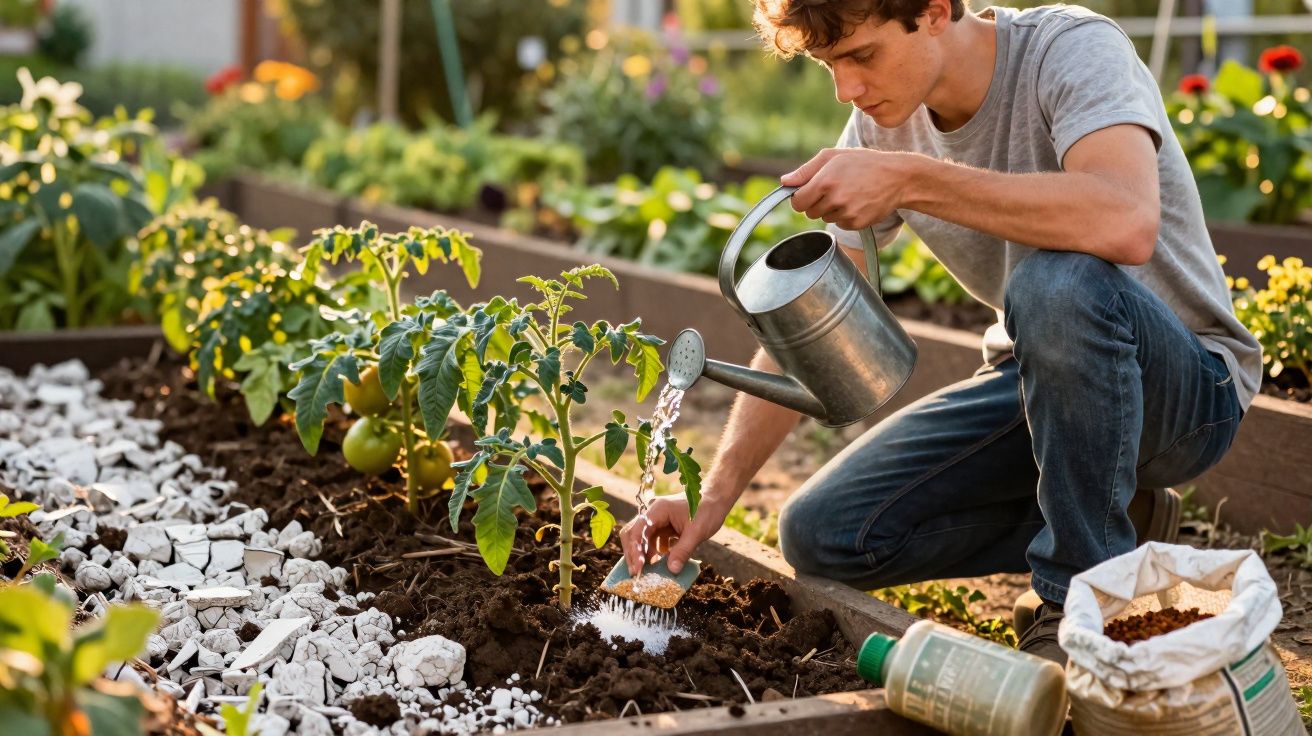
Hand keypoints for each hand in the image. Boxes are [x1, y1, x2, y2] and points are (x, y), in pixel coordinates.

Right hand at [619, 495, 729, 576]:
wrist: (716, 499)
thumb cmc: (707, 510)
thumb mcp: (697, 532)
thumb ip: (683, 551)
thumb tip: (672, 570)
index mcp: (658, 510)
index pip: (638, 530)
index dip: (635, 550)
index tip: (638, 568)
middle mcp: (654, 513)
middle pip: (634, 534)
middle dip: (633, 554)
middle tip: (635, 574)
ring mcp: (657, 520)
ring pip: (642, 539)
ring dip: (642, 555)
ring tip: (645, 573)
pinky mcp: (663, 527)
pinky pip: (653, 541)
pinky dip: (653, 553)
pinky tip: (658, 565)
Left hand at [780, 148, 912, 229]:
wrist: (897, 177)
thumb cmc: (863, 163)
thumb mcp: (833, 157)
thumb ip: (805, 170)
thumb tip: (784, 182)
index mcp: (824, 181)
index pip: (797, 202)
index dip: (800, 198)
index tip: (807, 193)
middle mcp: (835, 198)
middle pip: (810, 212)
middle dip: (816, 203)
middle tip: (833, 190)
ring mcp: (846, 213)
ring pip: (825, 218)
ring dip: (831, 209)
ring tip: (849, 193)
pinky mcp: (857, 223)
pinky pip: (840, 224)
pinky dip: (845, 216)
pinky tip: (857, 202)